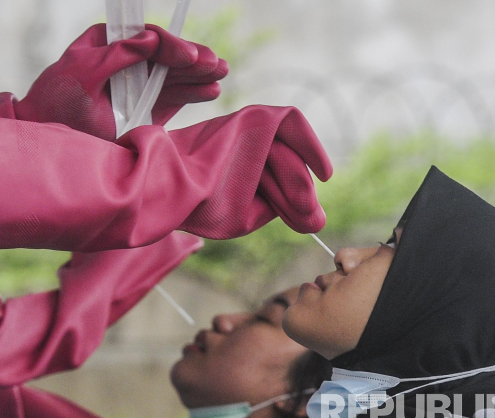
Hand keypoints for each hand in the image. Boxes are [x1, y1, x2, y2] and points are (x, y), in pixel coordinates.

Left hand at [0, 23, 226, 138]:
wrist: (52, 135)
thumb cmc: (59, 100)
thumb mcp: (81, 73)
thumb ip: (114, 55)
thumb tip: (149, 38)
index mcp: (110, 43)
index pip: (146, 38)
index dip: (169, 44)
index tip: (187, 55)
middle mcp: (130, 61)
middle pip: (167, 56)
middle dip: (192, 58)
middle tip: (215, 63)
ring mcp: (141, 85)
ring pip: (176, 75)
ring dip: (199, 74)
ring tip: (221, 73)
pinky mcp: (149, 107)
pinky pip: (175, 97)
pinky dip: (194, 94)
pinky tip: (211, 90)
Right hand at [143, 104, 333, 236]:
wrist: (170, 188)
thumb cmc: (197, 205)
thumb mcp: (242, 214)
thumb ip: (278, 209)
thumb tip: (320, 222)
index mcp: (234, 163)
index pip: (276, 181)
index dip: (295, 202)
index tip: (310, 221)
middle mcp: (242, 143)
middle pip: (287, 168)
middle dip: (299, 195)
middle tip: (309, 217)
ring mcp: (247, 129)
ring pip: (289, 156)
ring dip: (297, 183)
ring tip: (303, 206)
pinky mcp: (254, 118)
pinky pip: (293, 124)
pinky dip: (312, 145)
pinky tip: (325, 173)